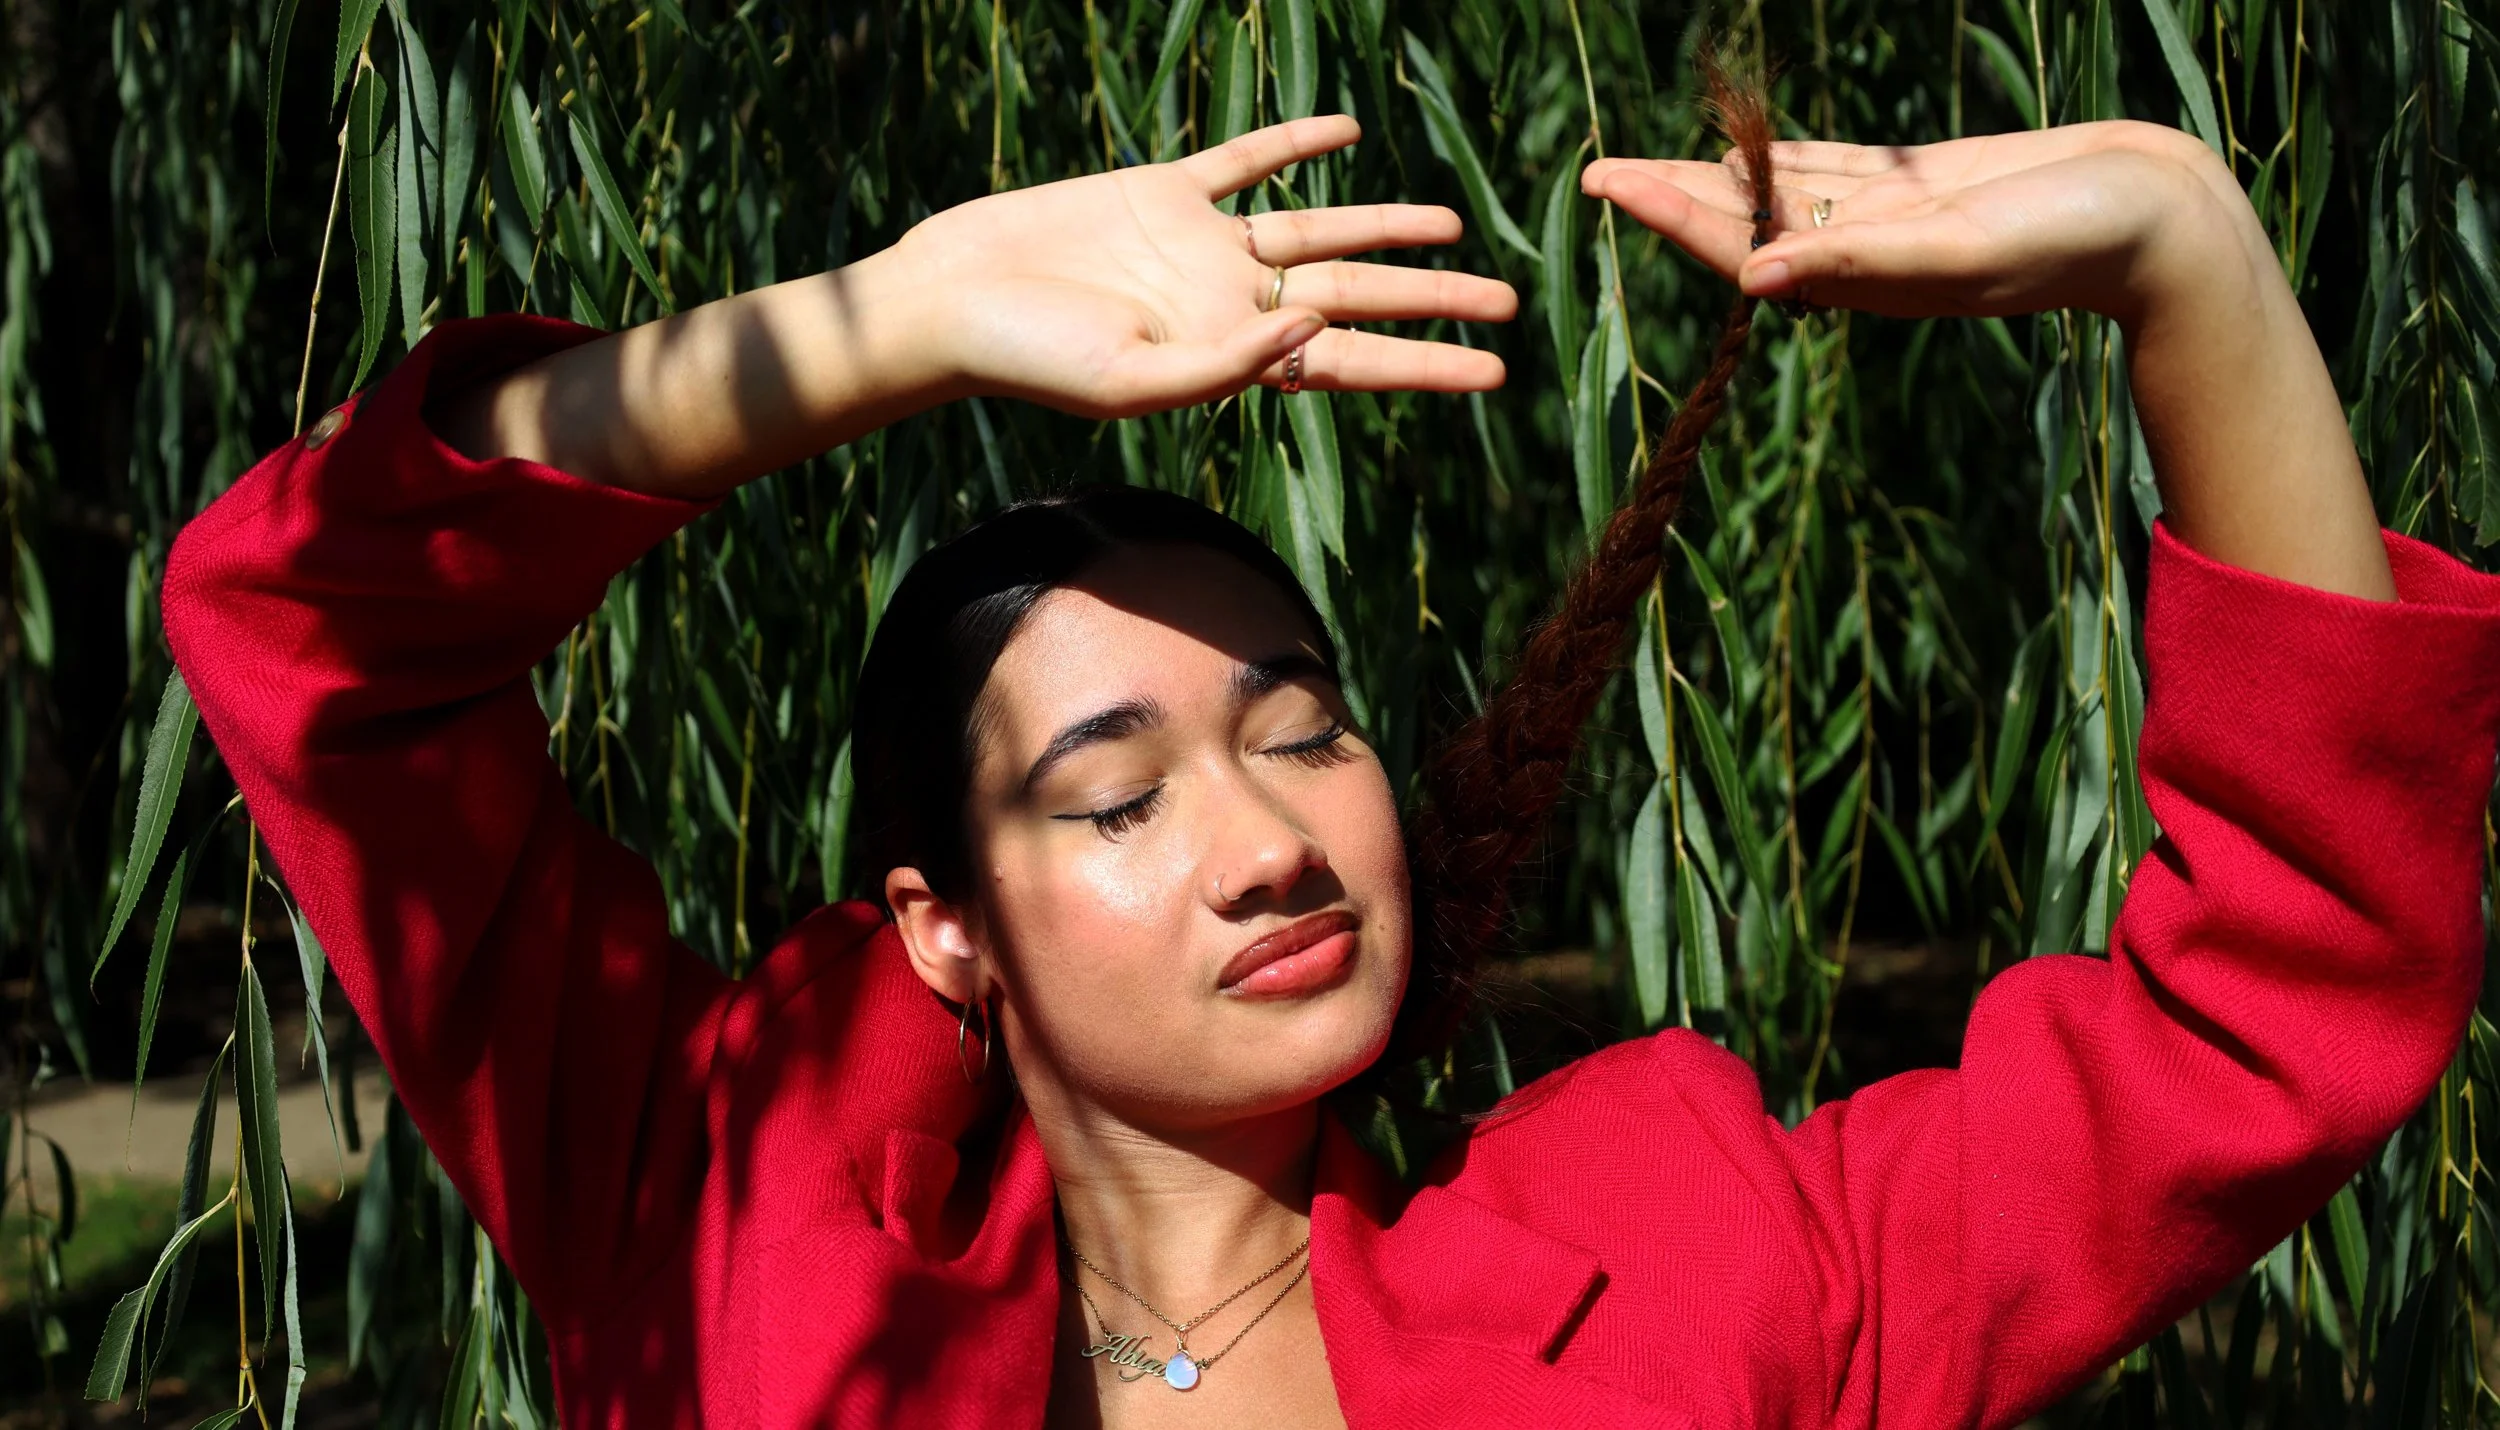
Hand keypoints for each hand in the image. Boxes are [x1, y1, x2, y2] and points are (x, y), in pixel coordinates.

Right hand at [897, 116, 1517, 418]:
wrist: (951, 300)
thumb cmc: (1030, 361)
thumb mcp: (1132, 382)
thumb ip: (1226, 365)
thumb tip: (1314, 331)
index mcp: (1232, 357)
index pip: (1353, 361)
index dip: (1427, 366)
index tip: (1496, 375)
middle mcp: (1229, 302)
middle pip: (1356, 294)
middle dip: (1433, 299)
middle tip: (1508, 300)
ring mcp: (1198, 247)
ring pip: (1317, 229)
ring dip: (1385, 227)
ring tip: (1453, 228)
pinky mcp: (1159, 194)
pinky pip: (1243, 161)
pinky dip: (1293, 142)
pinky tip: (1346, 132)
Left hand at [1587, 119, 2395, 601]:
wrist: (2163, 224)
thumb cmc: (2074, 239)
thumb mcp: (1962, 247)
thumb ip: (1862, 261)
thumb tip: (1756, 278)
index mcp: (1861, 275)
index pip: (1740, 242)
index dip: (1670, 214)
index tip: (1605, 187)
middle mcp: (1864, 255)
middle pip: (1742, 220)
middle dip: (1668, 197)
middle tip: (1593, 174)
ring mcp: (1893, 221)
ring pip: (1779, 194)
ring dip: (1712, 179)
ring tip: (1646, 165)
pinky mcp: (1925, 188)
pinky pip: (1832, 172)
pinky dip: (1780, 160)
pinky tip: (1743, 153)